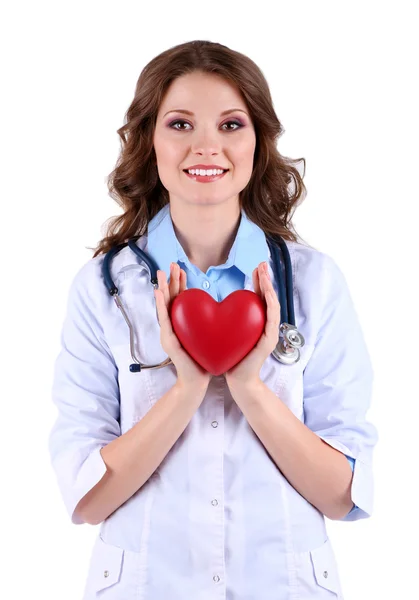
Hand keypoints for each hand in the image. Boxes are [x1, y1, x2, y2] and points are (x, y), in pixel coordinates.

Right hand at [154, 262, 211, 390]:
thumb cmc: (204, 358)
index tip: (181, 268)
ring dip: (162, 289)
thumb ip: (208, 321)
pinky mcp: (168, 339)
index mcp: (182, 322)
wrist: (197, 380)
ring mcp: (168, 332)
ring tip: (161, 275)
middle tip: (169, 265)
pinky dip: (161, 306)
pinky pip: (164, 319)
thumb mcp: (207, 334)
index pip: (180, 298)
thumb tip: (219, 308)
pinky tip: (159, 294)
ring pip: (163, 306)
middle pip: (169, 298)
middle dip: (169, 281)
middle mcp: (173, 325)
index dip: (179, 283)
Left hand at [224, 261, 280, 387]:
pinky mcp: (269, 340)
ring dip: (269, 288)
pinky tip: (266, 294)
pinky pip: (272, 318)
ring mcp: (269, 331)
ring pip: (272, 304)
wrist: (237, 379)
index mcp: (255, 320)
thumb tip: (216, 302)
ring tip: (265, 274)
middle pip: (268, 296)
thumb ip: (225, 317)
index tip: (256, 266)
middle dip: (265, 279)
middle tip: (262, 263)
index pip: (258, 295)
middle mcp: (264, 323)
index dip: (258, 280)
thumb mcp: (225, 331)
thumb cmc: (230, 356)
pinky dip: (270, 304)